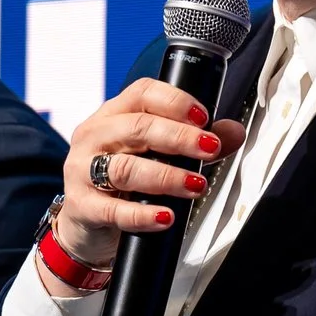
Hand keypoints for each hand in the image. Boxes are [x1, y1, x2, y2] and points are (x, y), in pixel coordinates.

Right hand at [48, 80, 246, 281]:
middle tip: (210, 149)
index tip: (205, 118)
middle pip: (137, 128)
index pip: (142, 93)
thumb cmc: (123, 181)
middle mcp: (95, 136)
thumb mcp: (157, 156)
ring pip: (126, 168)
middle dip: (179, 138)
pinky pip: (112, 210)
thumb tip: (233, 132)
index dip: (176, 102)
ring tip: (195, 185)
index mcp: (114, 114)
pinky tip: (165, 217)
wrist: (86, 221)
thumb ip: (196, 144)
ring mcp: (82, 170)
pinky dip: (142, 215)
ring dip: (167, 176)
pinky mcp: (82, 205)